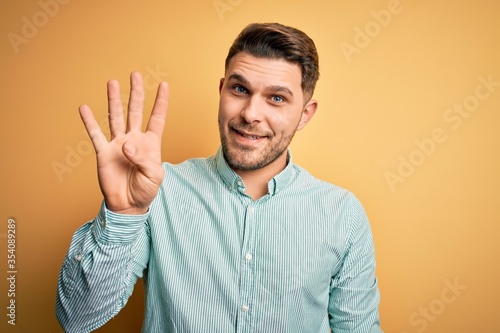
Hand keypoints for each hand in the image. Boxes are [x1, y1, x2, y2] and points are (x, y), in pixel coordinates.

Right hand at [79, 72, 168, 213]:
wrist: (128, 204)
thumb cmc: (146, 190)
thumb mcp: (154, 175)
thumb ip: (143, 159)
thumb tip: (127, 145)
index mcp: (151, 143)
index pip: (157, 118)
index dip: (161, 102)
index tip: (164, 84)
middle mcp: (134, 139)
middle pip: (135, 111)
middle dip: (136, 93)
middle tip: (135, 75)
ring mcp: (118, 144)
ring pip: (116, 117)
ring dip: (114, 100)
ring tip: (112, 83)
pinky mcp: (104, 153)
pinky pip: (96, 135)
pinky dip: (89, 122)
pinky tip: (84, 108)